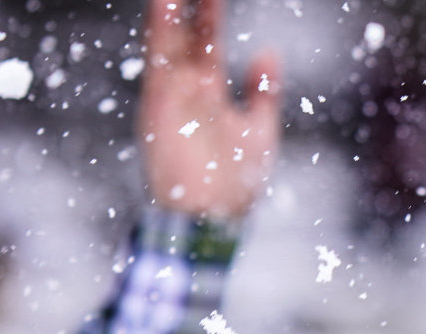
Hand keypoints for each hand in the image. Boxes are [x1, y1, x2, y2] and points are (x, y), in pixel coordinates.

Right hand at [138, 0, 280, 219]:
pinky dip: (159, 31)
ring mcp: (172, 95)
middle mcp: (187, 89)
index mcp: (210, 92)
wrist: (211, 220)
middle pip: (184, 35)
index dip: (209, 15)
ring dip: (168, 10)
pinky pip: (157, 62)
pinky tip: (164, 2)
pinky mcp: (159, 105)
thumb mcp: (259, 130)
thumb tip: (268, 51)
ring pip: (167, 40)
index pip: (208, 42)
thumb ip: (263, 92)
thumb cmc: (234, 184)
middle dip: (188, 7)